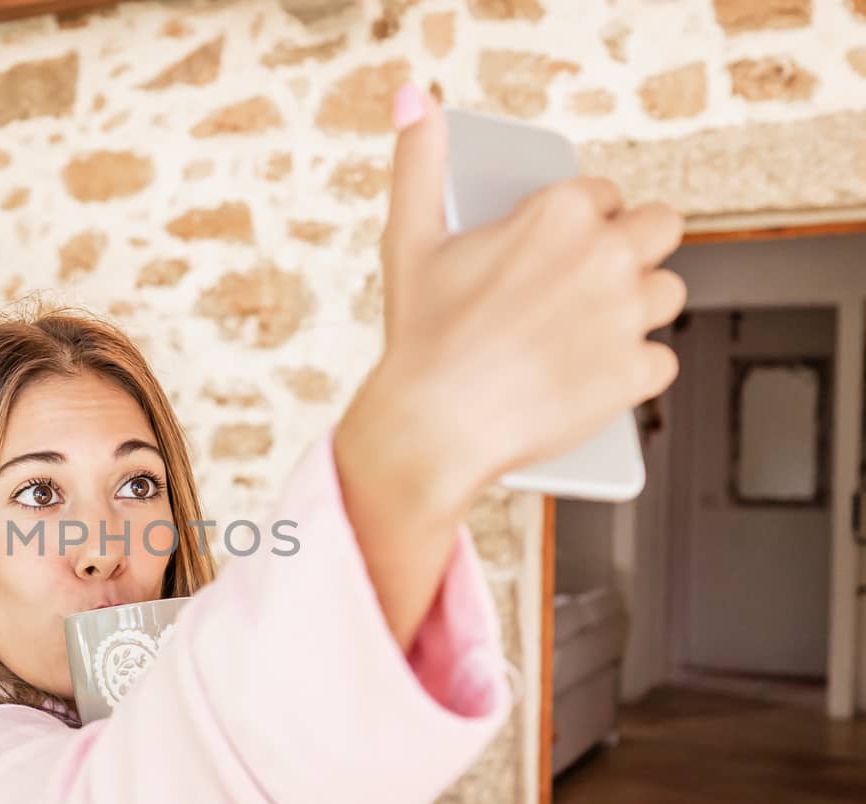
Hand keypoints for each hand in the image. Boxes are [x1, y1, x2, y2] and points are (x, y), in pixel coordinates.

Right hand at [352, 85, 685, 511]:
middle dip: (632, 251)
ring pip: (668, 294)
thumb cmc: (419, 338)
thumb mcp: (409, 238)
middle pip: (662, 229)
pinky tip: (587, 378)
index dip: (582, 221)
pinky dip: (630, 373)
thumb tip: (413, 101)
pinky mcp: (637, 372)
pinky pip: (660, 361)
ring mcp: (626, 315)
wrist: (431, 428)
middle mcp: (605, 255)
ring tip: (585, 334)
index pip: (605, 194)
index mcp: (559, 214)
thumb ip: (417, 161)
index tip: (555, 250)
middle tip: (587, 285)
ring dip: (636, 311)